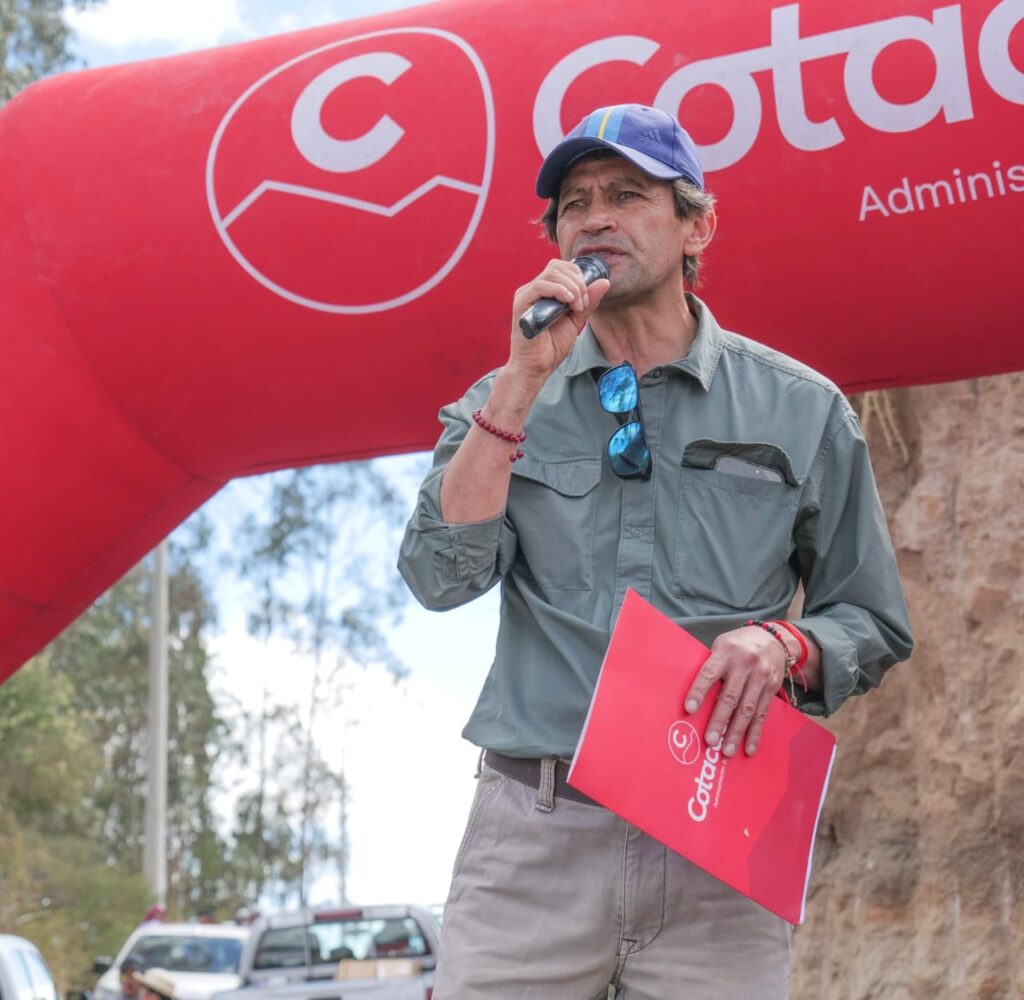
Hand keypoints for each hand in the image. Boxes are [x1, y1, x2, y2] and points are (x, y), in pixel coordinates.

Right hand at [507, 258, 609, 382]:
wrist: (536, 368)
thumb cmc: (551, 347)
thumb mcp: (575, 321)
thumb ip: (587, 302)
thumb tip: (604, 282)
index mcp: (545, 291)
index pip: (562, 267)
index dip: (578, 276)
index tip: (586, 300)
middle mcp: (534, 289)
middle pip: (557, 266)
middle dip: (577, 282)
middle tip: (582, 304)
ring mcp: (526, 295)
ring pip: (551, 273)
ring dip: (571, 288)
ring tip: (576, 307)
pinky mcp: (521, 304)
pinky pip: (540, 286)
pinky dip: (558, 290)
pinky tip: (567, 302)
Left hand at [683, 625, 786, 756]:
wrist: (772, 638)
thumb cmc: (737, 645)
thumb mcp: (722, 646)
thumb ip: (711, 666)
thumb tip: (693, 698)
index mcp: (726, 652)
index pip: (709, 673)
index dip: (699, 692)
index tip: (689, 709)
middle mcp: (745, 664)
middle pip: (730, 696)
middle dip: (719, 720)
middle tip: (710, 741)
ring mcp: (761, 676)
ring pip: (747, 709)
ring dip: (736, 732)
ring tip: (726, 750)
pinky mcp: (772, 688)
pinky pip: (762, 714)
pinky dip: (754, 733)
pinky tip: (748, 748)